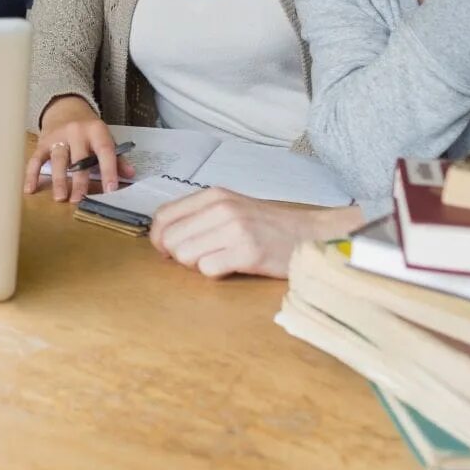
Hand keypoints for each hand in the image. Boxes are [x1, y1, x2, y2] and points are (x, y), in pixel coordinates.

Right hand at [24, 96, 134, 201]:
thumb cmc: (88, 129)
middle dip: (79, 180)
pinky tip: (30, 189)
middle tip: (79, 199)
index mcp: (96, 131)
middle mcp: (76, 132)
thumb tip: (130, 174)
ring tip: (60, 197)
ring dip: (58, 180)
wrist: (65, 108)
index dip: (109, 170)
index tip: (111, 190)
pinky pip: (36, 159)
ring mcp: (58, 137)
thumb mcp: (105, 137)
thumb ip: (116, 157)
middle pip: (78, 159)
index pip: (104, 151)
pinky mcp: (43, 142)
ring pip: (58, 160)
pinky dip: (32, 174)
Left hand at [148, 189, 361, 278]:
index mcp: (213, 196)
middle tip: (202, 257)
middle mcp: (222, 209)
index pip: (162, 216)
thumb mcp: (230, 208)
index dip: (158, 238)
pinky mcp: (249, 253)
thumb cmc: (267, 226)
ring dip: (198, 265)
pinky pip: (209, 270)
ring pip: (185, 256)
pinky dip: (217, 273)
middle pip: (170, 240)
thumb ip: (198, 217)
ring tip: (222, 259)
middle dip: (179, 256)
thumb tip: (162, 238)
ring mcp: (236, 230)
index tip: (168, 250)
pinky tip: (234, 266)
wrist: (310, 234)